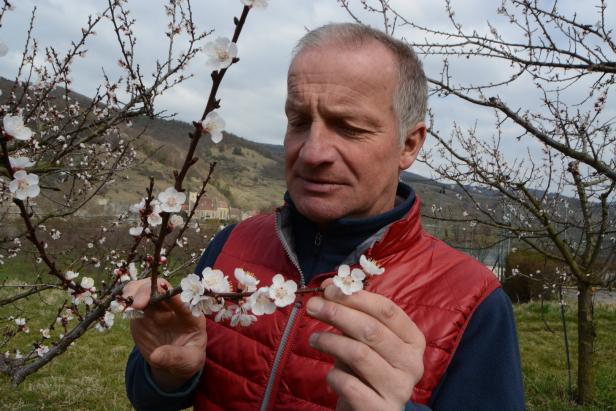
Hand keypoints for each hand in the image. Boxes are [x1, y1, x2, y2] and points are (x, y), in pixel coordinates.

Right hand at [122, 277, 206, 390]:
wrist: (175, 361)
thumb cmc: (188, 358)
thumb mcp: (188, 361)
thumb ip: (175, 357)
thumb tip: (155, 356)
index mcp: (191, 314)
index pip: (184, 300)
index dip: (173, 295)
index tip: (162, 292)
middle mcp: (174, 306)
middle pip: (162, 288)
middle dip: (149, 291)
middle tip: (138, 304)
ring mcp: (158, 307)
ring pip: (146, 289)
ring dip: (136, 290)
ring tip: (127, 300)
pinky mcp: (143, 312)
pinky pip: (134, 300)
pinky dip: (127, 299)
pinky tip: (122, 306)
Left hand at [306, 280, 425, 410]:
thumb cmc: (365, 370)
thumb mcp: (364, 341)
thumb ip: (351, 314)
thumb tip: (328, 286)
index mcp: (413, 340)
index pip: (387, 310)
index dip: (356, 297)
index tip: (329, 289)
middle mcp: (412, 363)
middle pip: (371, 329)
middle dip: (337, 313)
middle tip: (313, 307)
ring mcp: (400, 389)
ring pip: (359, 354)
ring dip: (330, 341)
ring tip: (314, 339)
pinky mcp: (382, 410)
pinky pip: (349, 384)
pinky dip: (333, 375)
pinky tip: (329, 374)